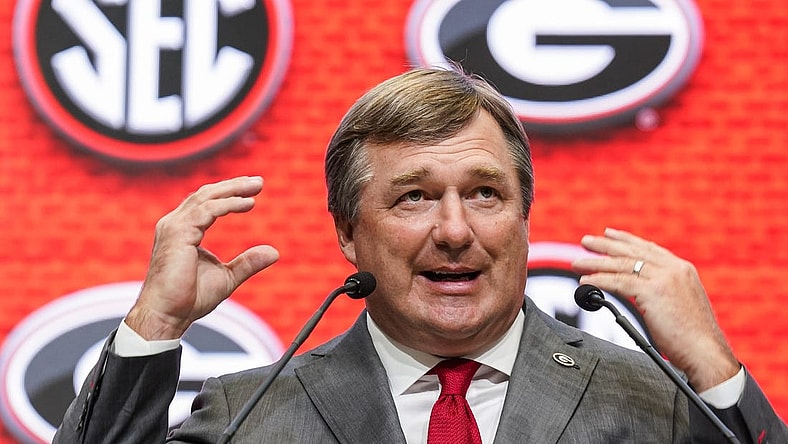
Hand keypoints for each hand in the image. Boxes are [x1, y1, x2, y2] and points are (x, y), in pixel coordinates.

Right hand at [126, 176, 279, 339]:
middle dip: (234, 185)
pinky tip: (247, 204)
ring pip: (206, 198)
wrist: (167, 315)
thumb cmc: (189, 299)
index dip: (229, 193)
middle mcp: (175, 224)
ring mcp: (173, 227)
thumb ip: (248, 262)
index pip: (206, 202)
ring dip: (233, 190)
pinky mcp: (177, 234)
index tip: (253, 190)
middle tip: (259, 182)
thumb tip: (274, 252)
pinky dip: (228, 205)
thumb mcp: (227, 277)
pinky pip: (206, 211)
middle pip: (206, 194)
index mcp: (183, 230)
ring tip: (255, 188)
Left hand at [571, 228, 739, 390]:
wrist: (706, 351)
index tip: (609, 234)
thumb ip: (661, 291)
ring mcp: (664, 278)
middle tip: (586, 241)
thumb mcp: (679, 304)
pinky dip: (599, 280)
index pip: (648, 248)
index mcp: (682, 269)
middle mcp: (674, 268)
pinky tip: (585, 281)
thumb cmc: (693, 337)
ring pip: (622, 265)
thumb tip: (639, 291)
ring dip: (595, 263)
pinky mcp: (654, 291)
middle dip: (605, 245)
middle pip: (632, 251)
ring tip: (576, 262)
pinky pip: (618, 282)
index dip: (626, 240)